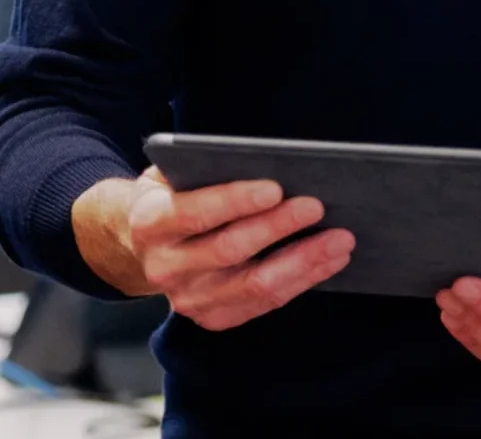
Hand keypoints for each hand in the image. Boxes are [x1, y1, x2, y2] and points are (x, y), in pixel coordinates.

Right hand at [72, 166, 354, 330]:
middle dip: (278, 227)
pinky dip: (302, 281)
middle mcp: (164, 267)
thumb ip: (207, 169)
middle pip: (230, 250)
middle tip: (318, 207)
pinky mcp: (212, 317)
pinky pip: (264, 302)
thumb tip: (270, 163)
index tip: (276, 188)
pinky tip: (328, 260)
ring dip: (304, 262)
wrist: (139, 243)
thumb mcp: (174, 173)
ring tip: (341, 239)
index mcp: (150, 223)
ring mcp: (188, 299)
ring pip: (255, 285)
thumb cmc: (172, 195)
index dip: (235, 201)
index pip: (194, 214)